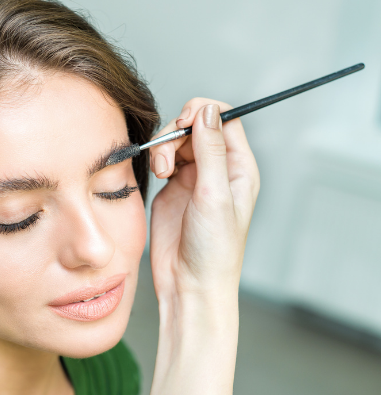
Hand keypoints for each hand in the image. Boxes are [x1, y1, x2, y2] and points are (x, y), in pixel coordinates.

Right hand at [143, 98, 258, 394]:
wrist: (189, 284)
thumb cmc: (213, 251)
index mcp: (238, 168)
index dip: (201, 114)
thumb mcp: (214, 196)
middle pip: (194, 125)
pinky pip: (162, 158)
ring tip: (161, 172)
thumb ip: (210, 151)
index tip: (183, 125)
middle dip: (176, 134)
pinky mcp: (171, 189)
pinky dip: (155, 159)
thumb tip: (207, 110)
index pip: (223, 118)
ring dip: (164, 148)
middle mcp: (217, 169)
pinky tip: (157, 176)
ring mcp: (193, 178)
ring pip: (176, 140)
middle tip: (168, 160)